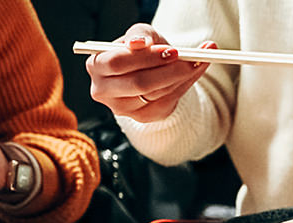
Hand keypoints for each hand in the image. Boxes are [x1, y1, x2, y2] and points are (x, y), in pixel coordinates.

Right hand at [85, 23, 214, 122]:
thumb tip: (141, 42)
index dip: (146, 57)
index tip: (172, 50)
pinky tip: (192, 73)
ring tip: (196, 62)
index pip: (117, 63)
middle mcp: (103, 90)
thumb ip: (141, 35)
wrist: (152, 70)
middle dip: (167, 71)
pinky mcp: (141, 117)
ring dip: (180, 77)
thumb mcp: (141, 35)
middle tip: (189, 60)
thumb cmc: (142, 50)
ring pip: (155, 94)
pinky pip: (165, 103)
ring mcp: (121, 108)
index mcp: (96, 65)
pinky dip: (182, 87)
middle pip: (138, 83)